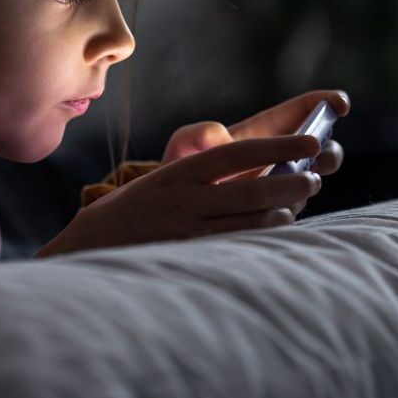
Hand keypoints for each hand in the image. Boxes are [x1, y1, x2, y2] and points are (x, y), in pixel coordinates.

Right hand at [34, 135, 323, 257]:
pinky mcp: (184, 255)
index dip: (279, 145)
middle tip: (312, 178)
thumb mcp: (159, 184)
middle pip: (251, 186)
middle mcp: (183, 196)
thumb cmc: (130, 214)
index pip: (237, 151)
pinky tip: (276, 231)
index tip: (310, 142)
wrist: (85, 248)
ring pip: (248, 218)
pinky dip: (260, 235)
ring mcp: (184, 228)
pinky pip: (234, 245)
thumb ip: (200, 179)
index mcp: (179, 172)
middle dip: (289, 180)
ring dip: (281, 210)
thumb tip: (257, 180)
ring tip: (296, 206)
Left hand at [160, 90, 350, 214]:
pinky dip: (292, 206)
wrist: (175, 212)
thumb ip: (197, 134)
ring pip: (313, 181)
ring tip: (297, 181)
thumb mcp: (183, 145)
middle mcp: (281, 158)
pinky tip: (278, 206)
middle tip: (318, 154)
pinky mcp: (276, 213)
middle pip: (323, 149)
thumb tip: (223, 139)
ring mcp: (282, 187)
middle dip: (329, 150)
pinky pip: (294, 209)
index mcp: (265, 131)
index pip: (303, 111)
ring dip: (312, 179)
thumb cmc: (181, 170)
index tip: (339, 105)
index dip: (327, 103)